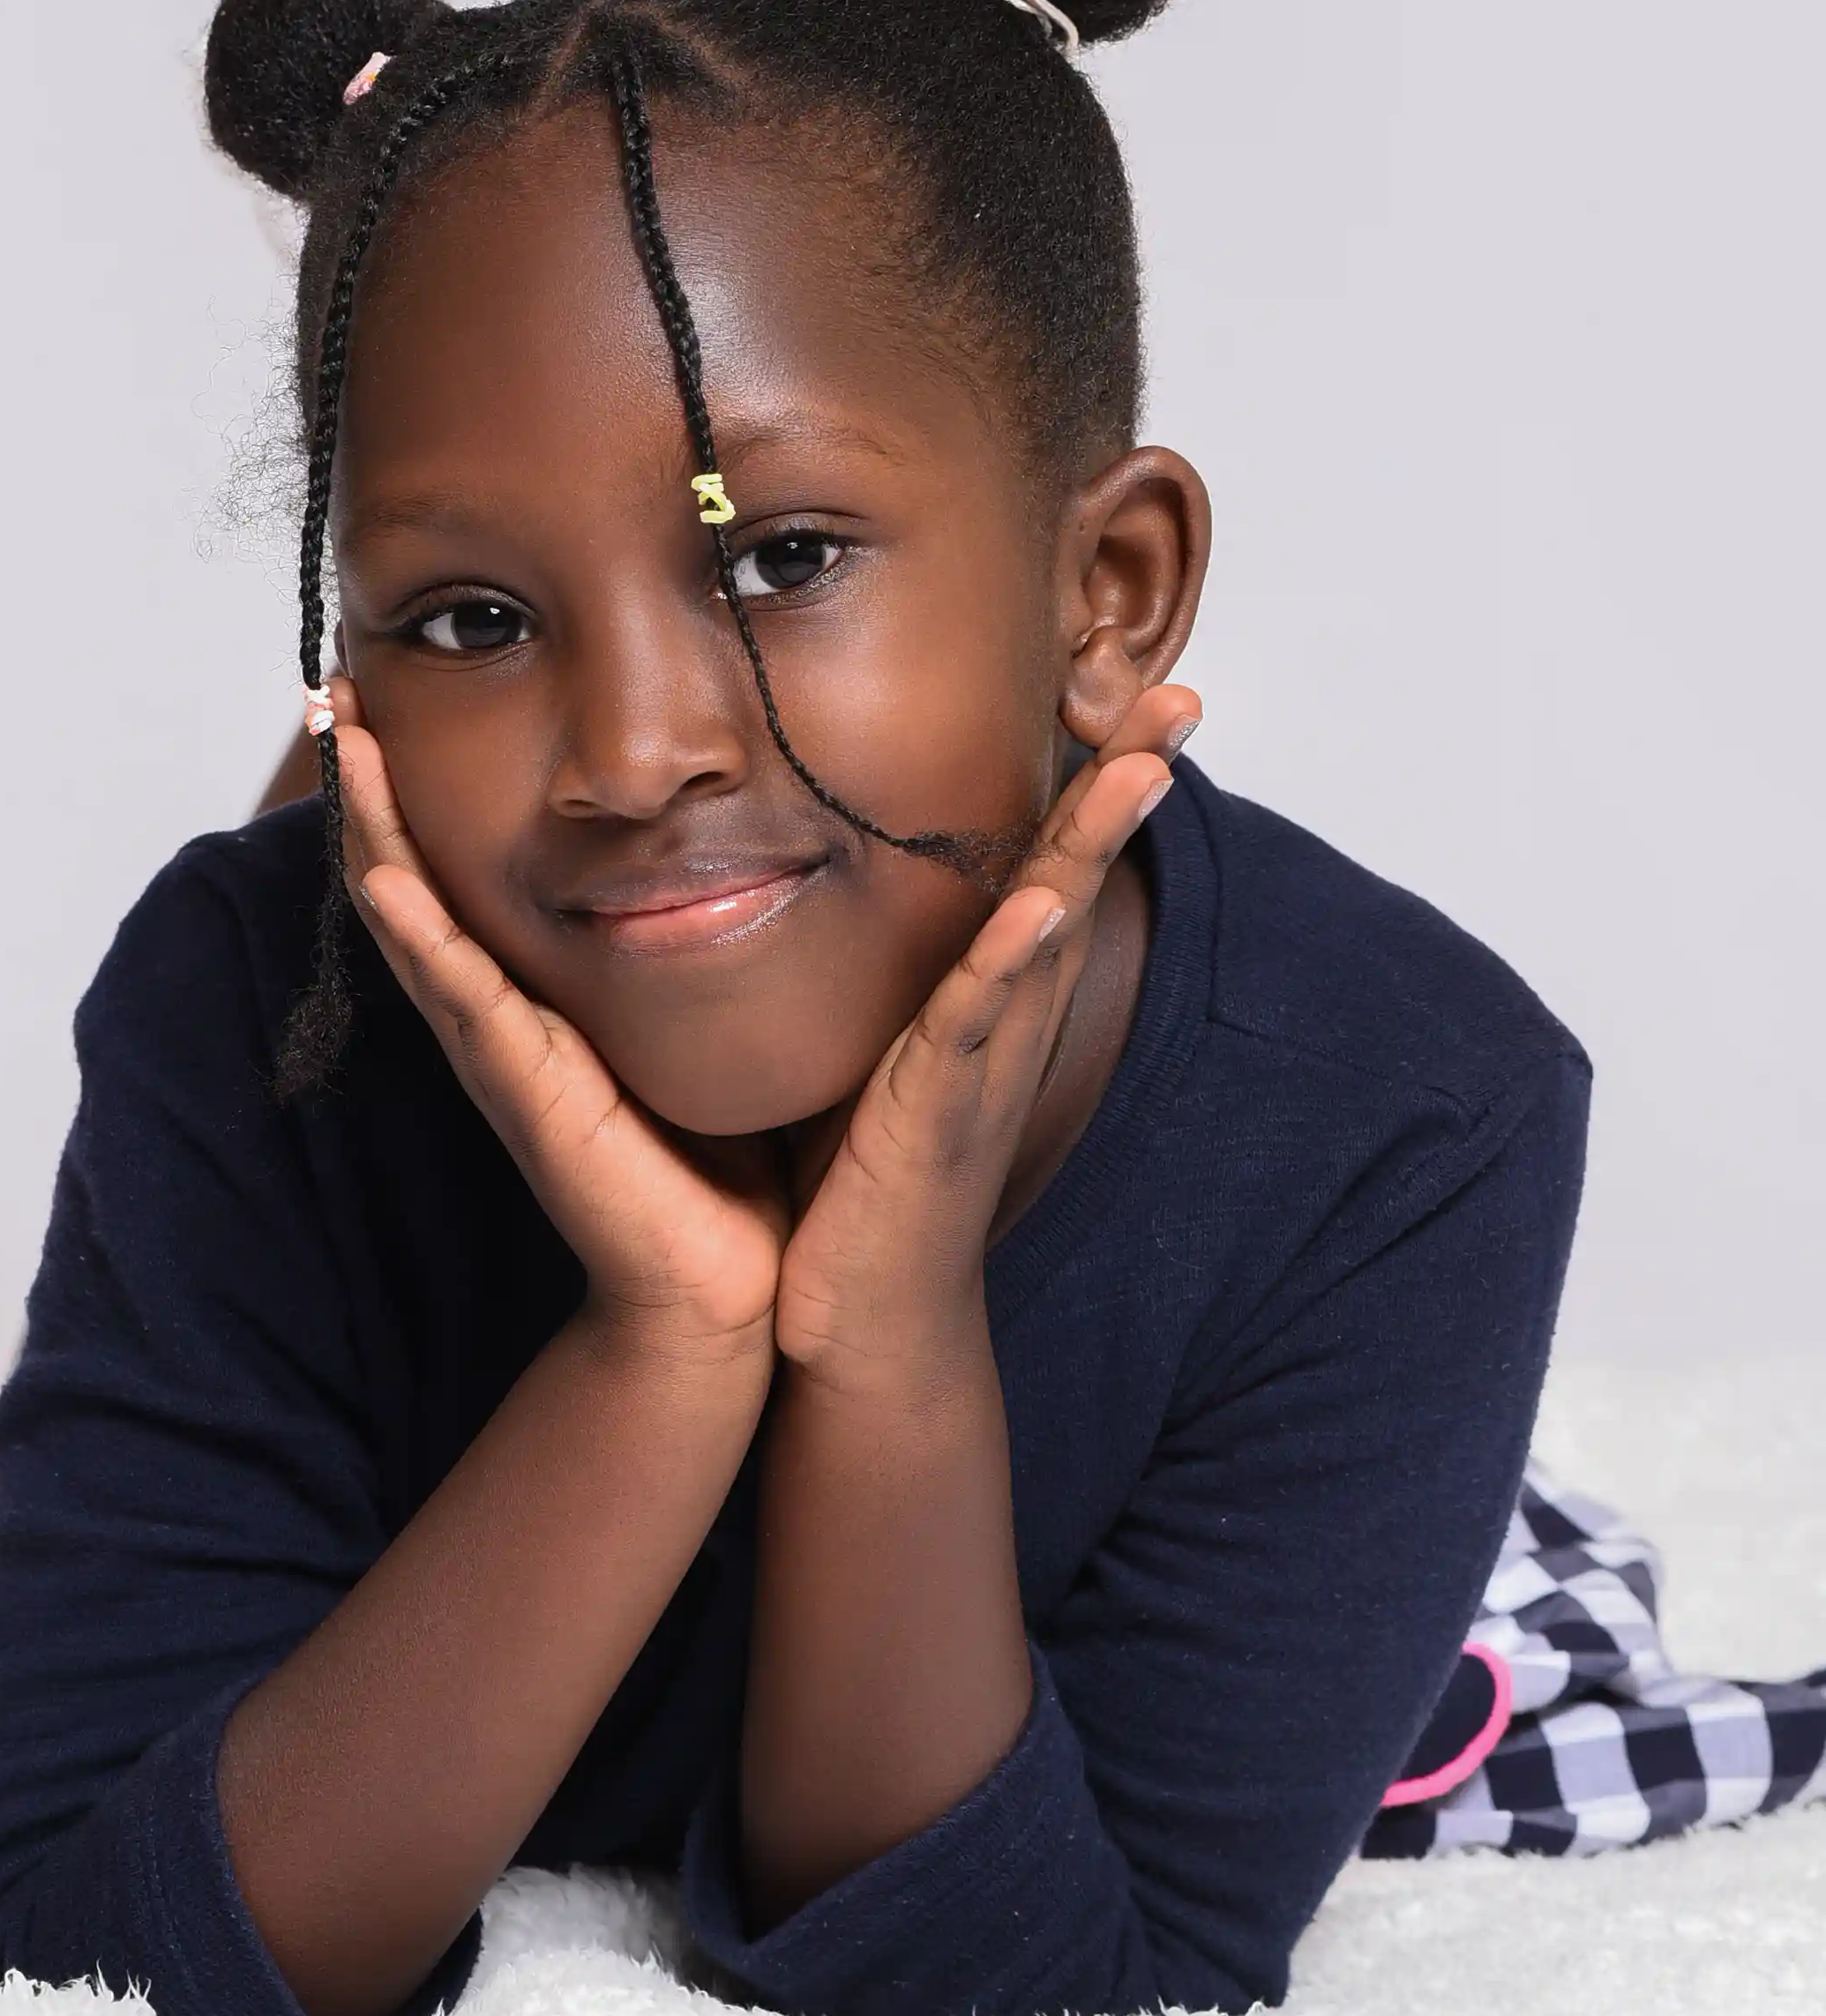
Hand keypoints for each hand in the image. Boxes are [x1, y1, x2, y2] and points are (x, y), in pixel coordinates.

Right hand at [327, 684, 788, 1364]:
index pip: (461, 868)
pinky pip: (464, 999)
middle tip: (339, 689)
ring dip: (378, 833)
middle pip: (412, 878)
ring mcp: (501, 1053)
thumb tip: (741, 844)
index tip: (397, 692)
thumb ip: (702, 940)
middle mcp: (500, 1015)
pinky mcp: (526, 1094)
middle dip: (375, 785)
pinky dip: (422, 935)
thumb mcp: (698, 1018)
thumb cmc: (719, 1156)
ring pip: (418, 921)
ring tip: (354, 748)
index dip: (423, 787)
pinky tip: (387, 878)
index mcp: (536, 993)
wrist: (722, 1285)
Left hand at [772, 686, 1198, 1388]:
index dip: (1089, 781)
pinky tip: (1046, 901)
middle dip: (1129, 782)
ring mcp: (978, 1062)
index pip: (1047, 863)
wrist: (858, 1322)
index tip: (1130, 694)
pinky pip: (975, 1019)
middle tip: (1182, 693)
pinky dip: (1013, 959)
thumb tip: (834, 875)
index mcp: (988, 995)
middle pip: (1077, 875)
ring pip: (1047, 930)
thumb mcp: (874, 1045)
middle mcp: (1003, 1019)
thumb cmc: (859, 1183)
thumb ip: (886, 970)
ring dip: (1092, 845)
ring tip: (1141, 763)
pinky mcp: (936, 1108)